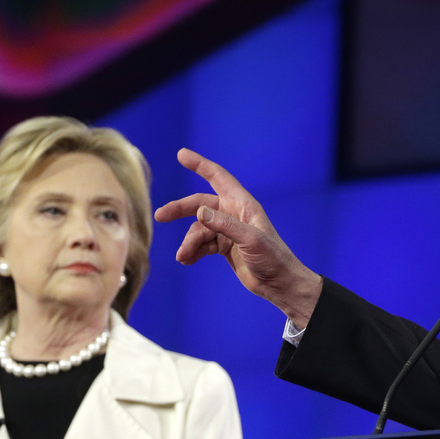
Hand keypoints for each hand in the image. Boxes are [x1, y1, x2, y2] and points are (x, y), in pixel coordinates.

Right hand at [154, 148, 322, 326]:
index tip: (182, 154)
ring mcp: (228, 231)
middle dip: (180, 210)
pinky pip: (202, 244)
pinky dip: (193, 251)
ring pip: (199, 229)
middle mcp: (234, 214)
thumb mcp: (250, 239)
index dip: (200, 165)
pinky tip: (187, 260)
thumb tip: (199, 212)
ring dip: (189, 242)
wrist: (279, 284)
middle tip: (160, 216)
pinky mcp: (224, 247)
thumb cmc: (272, 258)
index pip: (218, 178)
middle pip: (200, 205)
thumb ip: (225, 225)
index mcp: (243, 205)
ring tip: (183, 256)